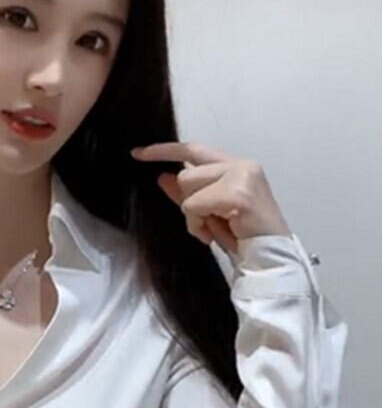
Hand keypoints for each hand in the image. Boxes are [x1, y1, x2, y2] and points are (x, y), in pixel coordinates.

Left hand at [131, 141, 291, 254]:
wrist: (270, 258)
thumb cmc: (244, 238)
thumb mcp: (209, 213)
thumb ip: (188, 193)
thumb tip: (163, 177)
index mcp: (237, 166)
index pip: (194, 149)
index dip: (165, 151)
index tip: (137, 154)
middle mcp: (242, 164)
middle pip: (186, 173)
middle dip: (188, 202)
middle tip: (207, 223)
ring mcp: (242, 175)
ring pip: (188, 186)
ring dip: (194, 215)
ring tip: (214, 229)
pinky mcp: (237, 193)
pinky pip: (195, 205)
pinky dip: (198, 224)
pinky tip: (214, 235)